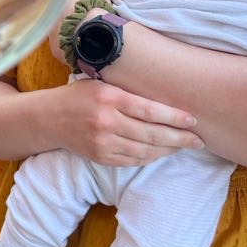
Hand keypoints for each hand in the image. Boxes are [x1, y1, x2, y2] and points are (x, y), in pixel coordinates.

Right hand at [52, 78, 203, 165]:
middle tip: (198, 141)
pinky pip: (132, 160)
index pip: (149, 110)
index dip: (175, 117)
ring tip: (183, 146)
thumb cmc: (79, 96)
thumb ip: (128, 93)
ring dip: (168, 150)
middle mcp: (106, 121)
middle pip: (152, 133)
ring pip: (145, 150)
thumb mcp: (102, 85)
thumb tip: (165, 103)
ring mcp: (102, 142)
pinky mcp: (100, 157)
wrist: (48, 118)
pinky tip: (161, 152)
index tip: (193, 121)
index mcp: (109, 98)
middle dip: (180, 138)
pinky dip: (150, 157)